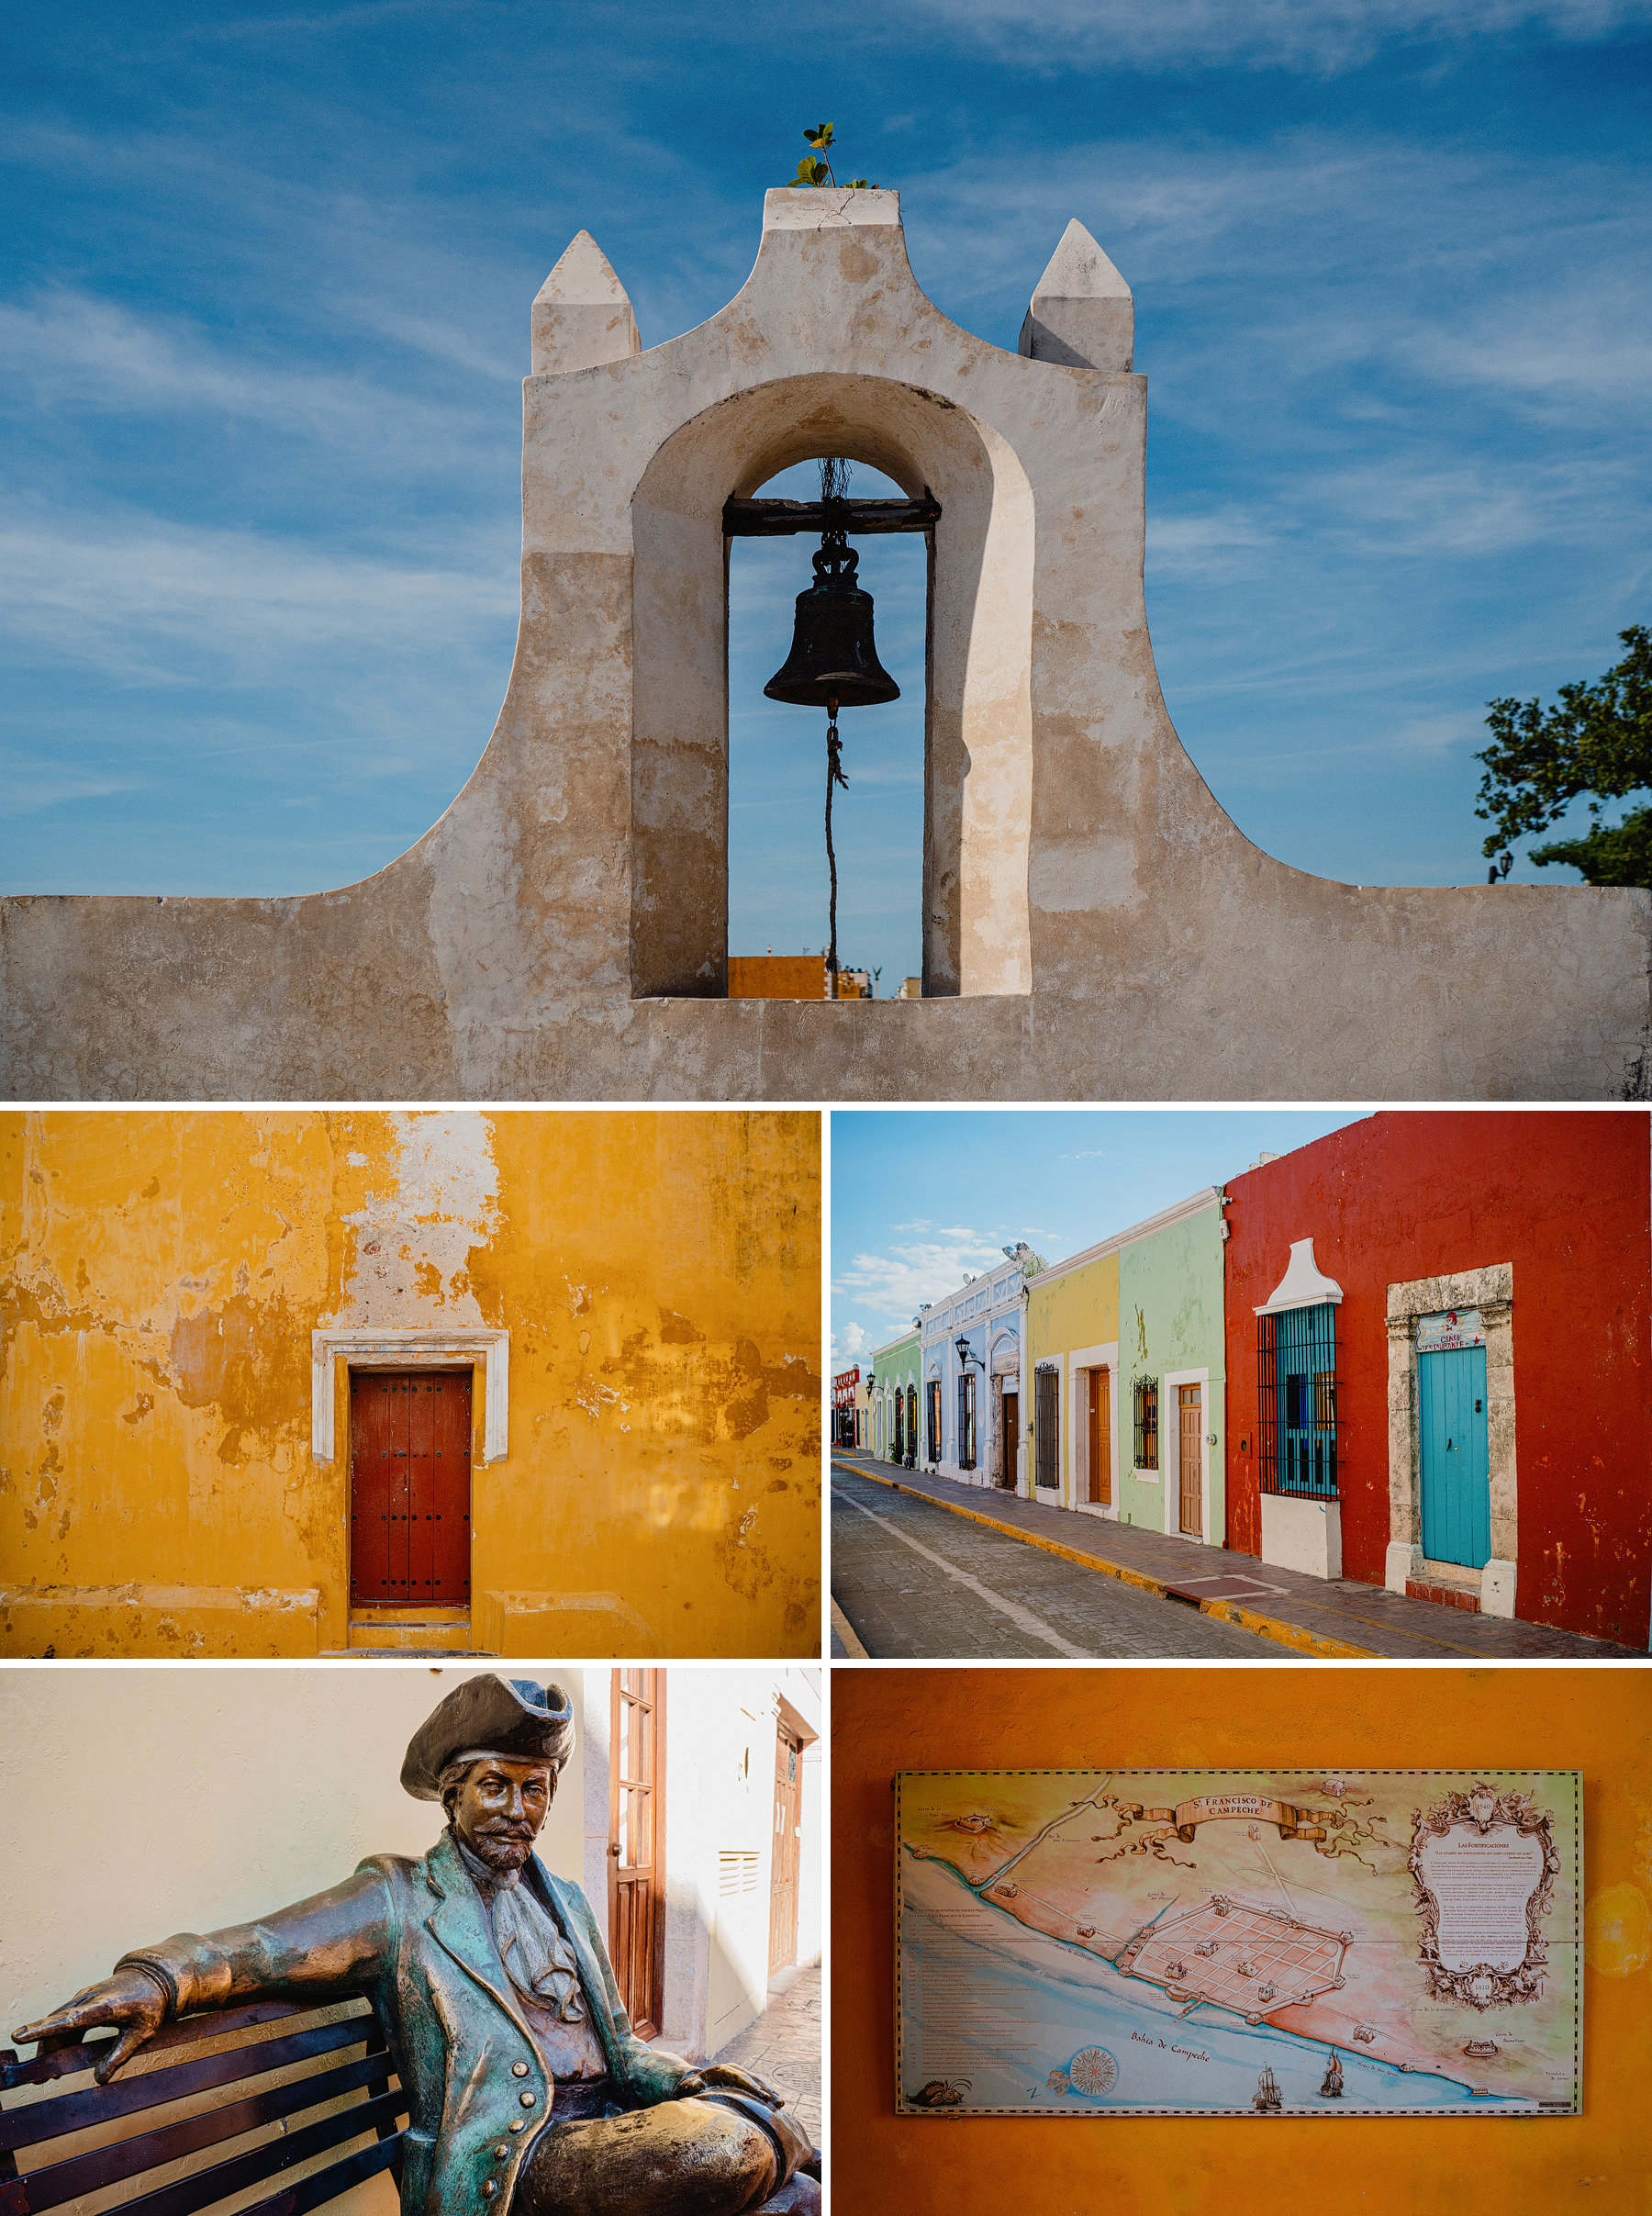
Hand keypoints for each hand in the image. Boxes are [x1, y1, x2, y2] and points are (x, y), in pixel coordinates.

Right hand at [13, 1967, 168, 2082]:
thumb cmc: (150, 2004)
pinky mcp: (85, 2001)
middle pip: (57, 2024)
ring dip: (50, 2047)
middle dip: (44, 2049)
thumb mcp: (141, 2034)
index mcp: (104, 2006)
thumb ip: (119, 2056)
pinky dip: (59, 2038)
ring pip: (58, 2022)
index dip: (43, 2029)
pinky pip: (65, 2020)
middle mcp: (89, 1999)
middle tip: (40, 2079)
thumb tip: (99, 2079)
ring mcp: (85, 1998)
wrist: (156, 1977)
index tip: (20, 2035)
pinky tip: (59, 2058)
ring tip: (49, 2076)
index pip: (69, 2020)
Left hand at [677, 2062, 783, 2107]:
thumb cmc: (690, 2087)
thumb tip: (697, 2084)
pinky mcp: (742, 2082)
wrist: (694, 2083)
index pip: (741, 2079)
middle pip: (753, 2080)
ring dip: (769, 2092)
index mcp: (724, 2070)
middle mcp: (734, 2070)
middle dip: (766, 2091)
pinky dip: (766, 2093)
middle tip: (777, 2102)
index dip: (753, 2089)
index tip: (764, 2098)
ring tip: (781, 2103)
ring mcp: (739, 2074)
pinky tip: (775, 2103)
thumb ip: (691, 2086)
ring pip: (758, 2082)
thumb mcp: (688, 2087)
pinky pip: (756, 2087)